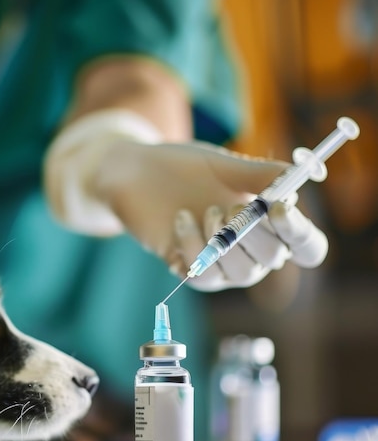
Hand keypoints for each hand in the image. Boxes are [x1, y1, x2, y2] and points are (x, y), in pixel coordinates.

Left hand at [44, 111, 328, 290]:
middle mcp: (249, 248)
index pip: (305, 244)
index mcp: (268, 221)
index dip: (299, 232)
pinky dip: (195, 247)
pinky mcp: (189, 268)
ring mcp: (220, 262)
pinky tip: (181, 219)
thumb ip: (260, 174)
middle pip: (274, 258)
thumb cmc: (182, 166)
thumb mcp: (223, 165)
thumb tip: (300, 178)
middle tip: (232, 206)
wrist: (135, 173)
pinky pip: (204, 275)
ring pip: (243, 273)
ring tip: (205, 210)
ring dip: (225, 241)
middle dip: (255, 233)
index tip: (280, 208)